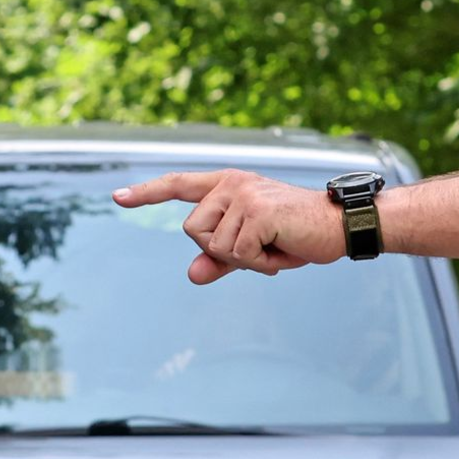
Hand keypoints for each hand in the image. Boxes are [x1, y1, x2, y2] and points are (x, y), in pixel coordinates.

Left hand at [113, 170, 344, 282]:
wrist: (340, 227)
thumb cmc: (299, 235)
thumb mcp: (255, 249)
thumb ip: (220, 260)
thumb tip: (192, 275)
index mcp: (228, 184)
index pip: (179, 184)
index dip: (147, 193)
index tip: (118, 199)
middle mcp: (232, 184)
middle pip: (193, 231)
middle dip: (222, 251)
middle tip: (261, 248)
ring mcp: (243, 195)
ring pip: (215, 246)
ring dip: (246, 260)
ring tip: (276, 247)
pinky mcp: (256, 212)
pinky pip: (238, 255)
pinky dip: (261, 264)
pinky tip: (283, 250)